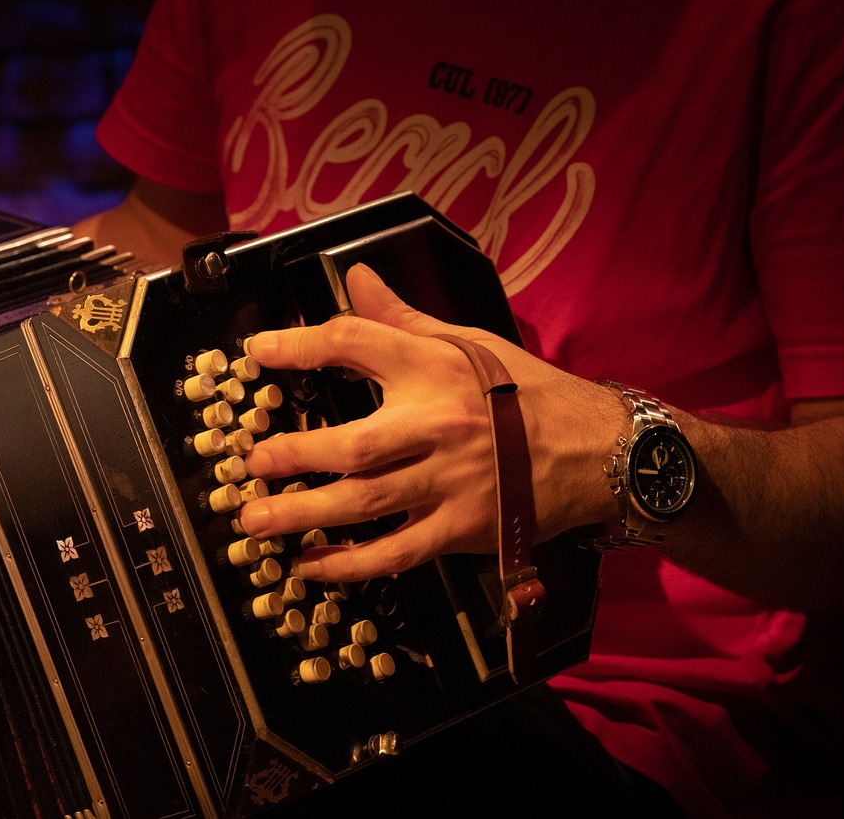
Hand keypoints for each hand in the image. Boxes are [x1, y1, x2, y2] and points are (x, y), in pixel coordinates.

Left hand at [234, 263, 618, 582]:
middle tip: (248, 461)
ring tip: (255, 520)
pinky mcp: (462, 529)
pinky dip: (351, 564)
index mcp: (438, 368)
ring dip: (305, 513)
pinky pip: (398, 552)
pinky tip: (312, 565)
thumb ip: (403, 319)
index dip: (301, 346)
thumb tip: (357, 278)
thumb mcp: (469, 343)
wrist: (595, 451)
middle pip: (355, 443)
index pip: (357, 344)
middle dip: (294, 454)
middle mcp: (441, 425)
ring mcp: (451, 482)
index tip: (257, 354)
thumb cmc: (526, 394)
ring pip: (367, 502)